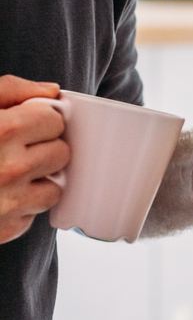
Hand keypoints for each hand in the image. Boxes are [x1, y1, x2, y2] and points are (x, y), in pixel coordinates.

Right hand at [0, 75, 68, 243]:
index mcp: (3, 131)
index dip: (39, 120)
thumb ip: (10, 90)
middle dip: (42, 149)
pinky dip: (20, 207)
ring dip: (37, 181)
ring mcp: (8, 204)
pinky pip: (32, 215)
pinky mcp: (5, 229)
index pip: (54, 120)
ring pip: (55, 188)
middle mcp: (9, 169)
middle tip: (15, 150)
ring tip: (7, 173)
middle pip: (60, 153)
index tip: (25, 124)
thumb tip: (50, 92)